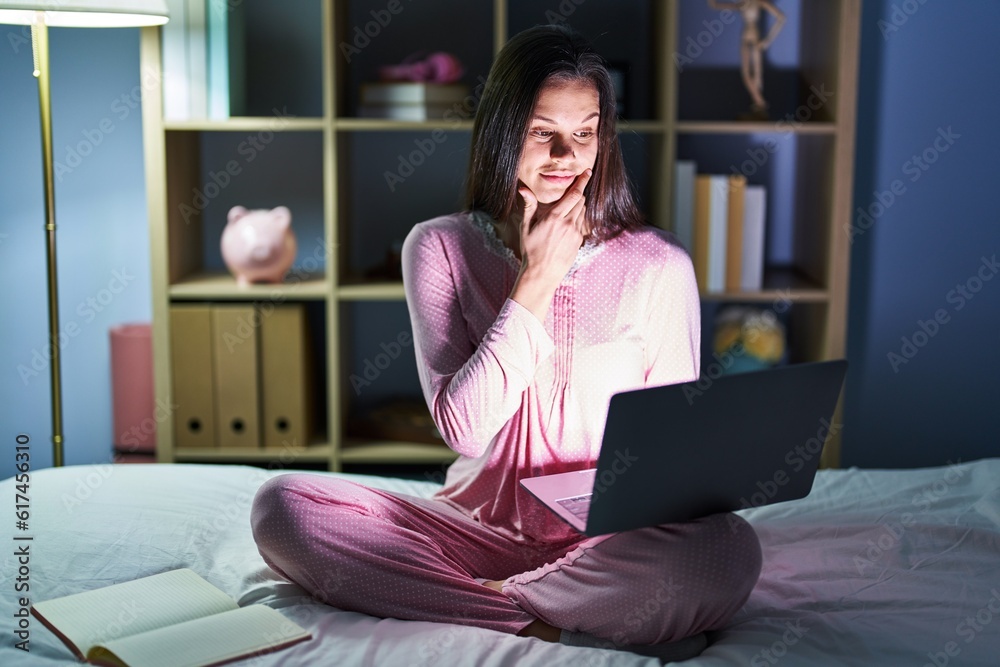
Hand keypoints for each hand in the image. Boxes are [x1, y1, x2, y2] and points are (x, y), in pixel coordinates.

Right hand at [516, 168, 591, 284]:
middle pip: (581, 201)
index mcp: (555, 217)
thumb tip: (523, 189)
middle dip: (579, 193)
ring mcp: (576, 233)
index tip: (587, 172)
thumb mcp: (526, 227)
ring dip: (579, 205)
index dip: (582, 182)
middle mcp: (568, 224)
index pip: (574, 195)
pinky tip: (570, 221)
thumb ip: (528, 206)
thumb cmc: (531, 250)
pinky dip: (579, 217)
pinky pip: (583, 223)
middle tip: (575, 189)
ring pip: (583, 211)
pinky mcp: (579, 241)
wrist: (542, 274)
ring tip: (569, 207)